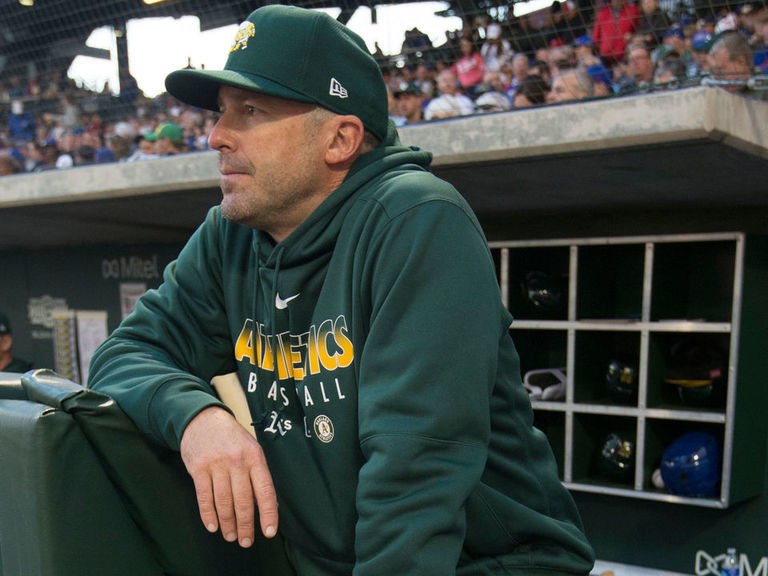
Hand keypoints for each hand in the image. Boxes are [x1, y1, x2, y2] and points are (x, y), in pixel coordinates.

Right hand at [180, 406, 277, 546]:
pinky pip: (204, 497)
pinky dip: (208, 514)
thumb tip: (268, 504)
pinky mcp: (198, 468)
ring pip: (224, 502)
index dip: (268, 513)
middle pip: (243, 500)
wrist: (203, 419)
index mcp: (255, 456)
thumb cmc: (232, 437)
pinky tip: (213, 526)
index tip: (269, 532)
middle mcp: (237, 461)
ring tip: (230, 536)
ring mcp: (216, 464)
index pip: (265, 490)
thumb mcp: (251, 447)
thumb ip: (258, 473)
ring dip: (227, 523)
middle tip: (246, 541)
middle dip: (245, 525)